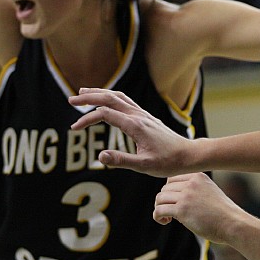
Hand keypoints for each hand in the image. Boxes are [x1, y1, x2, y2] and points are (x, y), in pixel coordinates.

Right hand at [68, 87, 191, 176]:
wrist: (188, 155)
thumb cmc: (168, 162)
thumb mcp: (144, 166)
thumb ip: (121, 160)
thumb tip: (99, 156)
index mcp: (136, 126)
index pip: (105, 114)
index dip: (87, 119)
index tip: (74, 128)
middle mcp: (139, 116)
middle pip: (111, 98)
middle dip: (90, 97)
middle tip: (71, 100)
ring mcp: (143, 114)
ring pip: (119, 96)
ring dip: (100, 93)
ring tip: (83, 93)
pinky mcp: (146, 117)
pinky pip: (126, 101)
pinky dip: (111, 97)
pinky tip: (106, 101)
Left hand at [154, 173, 242, 242]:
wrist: (232, 223)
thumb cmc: (222, 212)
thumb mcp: (209, 191)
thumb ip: (193, 189)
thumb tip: (171, 195)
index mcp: (198, 176)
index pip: (172, 178)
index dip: (170, 190)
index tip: (174, 201)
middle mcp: (191, 183)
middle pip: (164, 188)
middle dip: (164, 201)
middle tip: (171, 212)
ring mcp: (186, 195)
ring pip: (159, 198)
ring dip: (160, 208)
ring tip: (168, 218)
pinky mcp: (182, 209)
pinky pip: (159, 210)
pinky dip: (158, 217)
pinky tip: (166, 221)